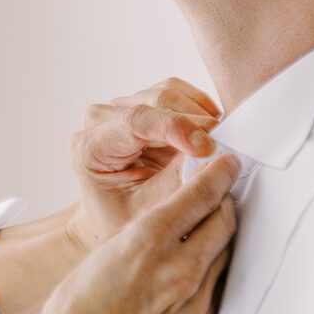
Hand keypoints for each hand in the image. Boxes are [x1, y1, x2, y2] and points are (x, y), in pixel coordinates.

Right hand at [0, 153, 238, 313]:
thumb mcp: (102, 254)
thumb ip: (144, 234)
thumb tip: (172, 218)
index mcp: (148, 241)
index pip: (203, 192)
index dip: (219, 172)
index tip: (226, 163)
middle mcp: (179, 268)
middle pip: (225, 219)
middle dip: (223, 202)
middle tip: (218, 194)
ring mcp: (194, 300)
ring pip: (226, 252)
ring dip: (219, 237)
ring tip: (206, 232)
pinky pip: (217, 286)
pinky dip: (210, 272)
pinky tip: (193, 272)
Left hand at [66, 78, 223, 244]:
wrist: (109, 219)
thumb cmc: (120, 220)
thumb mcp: (149, 212)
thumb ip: (180, 185)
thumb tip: (216, 161)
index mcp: (90, 148)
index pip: (135, 121)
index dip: (176, 127)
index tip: (206, 146)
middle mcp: (100, 121)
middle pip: (155, 102)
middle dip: (195, 122)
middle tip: (223, 147)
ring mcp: (120, 110)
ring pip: (168, 93)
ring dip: (199, 115)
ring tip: (217, 143)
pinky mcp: (141, 107)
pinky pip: (176, 94)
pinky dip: (198, 109)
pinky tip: (209, 132)